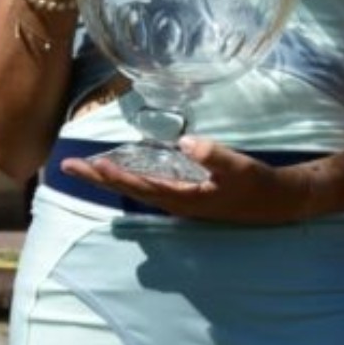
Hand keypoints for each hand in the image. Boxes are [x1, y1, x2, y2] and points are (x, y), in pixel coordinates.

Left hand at [58, 136, 319, 223]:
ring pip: (134, 188)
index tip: (94, 164)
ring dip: (107, 178)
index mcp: (183, 197)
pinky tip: (115, 171)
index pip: (141, 186)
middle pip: (128, 189)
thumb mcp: (239, 168)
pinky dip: (125, 178)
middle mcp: (174, 202)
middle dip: (97, 178)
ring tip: (82, 168)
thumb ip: (214, 156)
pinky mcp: (183, 195)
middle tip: (66, 167)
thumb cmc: (256, 184)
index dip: (117, 176)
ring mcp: (178, 200)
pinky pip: (145, 187)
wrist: (277, 201)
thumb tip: (187, 142)